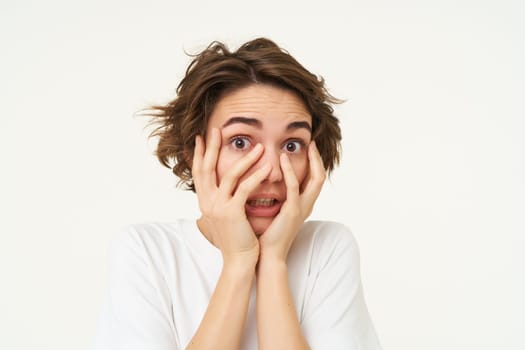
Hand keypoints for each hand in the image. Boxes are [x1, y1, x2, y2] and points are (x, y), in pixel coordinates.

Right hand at [192, 128, 271, 265]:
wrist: (238, 260)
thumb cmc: (236, 238)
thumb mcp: (224, 215)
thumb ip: (221, 199)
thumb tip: (223, 187)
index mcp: (204, 201)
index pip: (199, 171)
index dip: (200, 154)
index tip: (202, 137)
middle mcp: (207, 202)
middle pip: (207, 167)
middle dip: (212, 147)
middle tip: (217, 129)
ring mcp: (218, 207)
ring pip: (229, 174)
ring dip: (245, 158)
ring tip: (259, 147)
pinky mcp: (232, 212)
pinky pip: (244, 188)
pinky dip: (256, 176)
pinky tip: (267, 168)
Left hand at [258, 141, 325, 261]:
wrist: (266, 255)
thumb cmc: (267, 234)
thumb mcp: (276, 211)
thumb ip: (278, 197)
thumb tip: (269, 183)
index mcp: (303, 204)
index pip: (315, 179)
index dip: (315, 163)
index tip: (309, 147)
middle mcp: (307, 205)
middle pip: (321, 176)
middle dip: (318, 158)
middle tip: (313, 142)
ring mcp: (301, 208)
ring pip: (315, 179)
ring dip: (312, 161)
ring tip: (306, 146)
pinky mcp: (292, 211)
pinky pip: (294, 187)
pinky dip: (290, 171)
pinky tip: (283, 159)